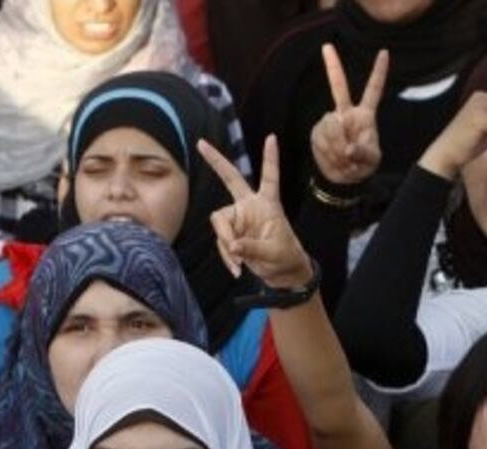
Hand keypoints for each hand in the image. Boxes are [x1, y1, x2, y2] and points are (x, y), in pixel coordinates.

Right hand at [200, 135, 311, 289]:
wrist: (282, 274)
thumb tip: (232, 245)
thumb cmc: (285, 258)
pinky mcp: (232, 234)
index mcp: (268, 204)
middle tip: (201, 143)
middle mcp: (250, 206)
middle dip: (216, 162)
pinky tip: (237, 269)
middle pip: (231, 179)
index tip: (272, 137)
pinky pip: (222, 242)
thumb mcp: (273, 253)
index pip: (269, 177)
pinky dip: (227, 257)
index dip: (270, 158)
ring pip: (220, 224)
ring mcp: (239, 219)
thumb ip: (252, 248)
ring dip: (227, 244)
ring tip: (240, 263)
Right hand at [310, 45, 387, 184]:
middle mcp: (346, 113)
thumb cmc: (363, 166)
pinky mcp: (317, 131)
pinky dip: (328, 152)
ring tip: (344, 160)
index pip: (373, 90)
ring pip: (330, 126)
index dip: (379, 73)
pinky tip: (334, 159)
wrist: (343, 178)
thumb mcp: (371, 161)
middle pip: (338, 86)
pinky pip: (321, 139)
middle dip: (332, 65)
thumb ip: (363, 153)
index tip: (384, 53)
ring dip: (337, 148)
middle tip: (327, 46)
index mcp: (365, 116)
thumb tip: (348, 148)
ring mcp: (330, 120)